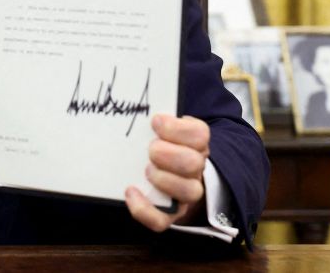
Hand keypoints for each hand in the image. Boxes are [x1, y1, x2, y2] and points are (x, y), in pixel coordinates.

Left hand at [125, 113, 209, 231]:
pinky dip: (144, 209)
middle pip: (194, 163)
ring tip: (146, 170)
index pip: (200, 134)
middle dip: (169, 154)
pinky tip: (130, 192)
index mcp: (195, 144)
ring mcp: (184, 194)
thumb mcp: (163, 131)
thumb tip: (137, 108)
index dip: (178, 129)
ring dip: (164, 179)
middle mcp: (195, 169)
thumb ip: (157, 122)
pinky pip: (161, 221)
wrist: (165, 180)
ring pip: (189, 192)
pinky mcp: (169, 215)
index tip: (156, 122)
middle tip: (151, 150)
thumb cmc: (160, 146)